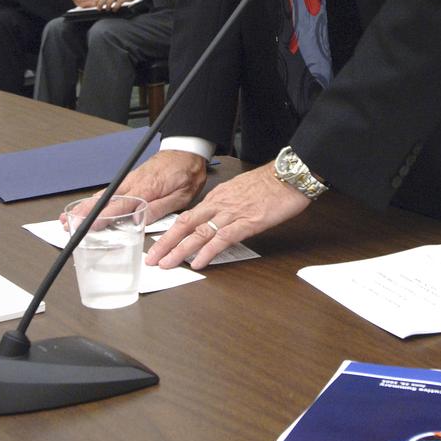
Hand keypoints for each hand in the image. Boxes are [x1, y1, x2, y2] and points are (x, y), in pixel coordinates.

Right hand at [62, 149, 207, 229]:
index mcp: (147, 189)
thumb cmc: (187, 173)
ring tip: (68, 217)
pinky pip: (110, 189)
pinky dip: (95, 198)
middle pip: (105, 200)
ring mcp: (130, 179)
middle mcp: (134, 182)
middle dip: (85, 213)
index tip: (88, 226)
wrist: (188, 151)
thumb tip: (139, 221)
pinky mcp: (131, 178)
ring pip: (103, 194)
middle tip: (68, 224)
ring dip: (85, 206)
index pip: (120, 206)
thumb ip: (160, 208)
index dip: (102, 217)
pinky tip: (86, 205)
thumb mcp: (181, 196)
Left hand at [146, 162, 310, 270]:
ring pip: (200, 233)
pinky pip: (223, 239)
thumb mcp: (240, 191)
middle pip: (186, 225)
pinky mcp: (248, 222)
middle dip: (166, 243)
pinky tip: (198, 262)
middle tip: (152, 259)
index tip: (158, 245)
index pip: (187, 217)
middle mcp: (220, 205)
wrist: (288, 176)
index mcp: (217, 197)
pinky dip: (209, 251)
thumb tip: (216, 220)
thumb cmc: (269, 183)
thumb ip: (226, 205)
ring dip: (181, 250)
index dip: (170, 233)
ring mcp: (232, 214)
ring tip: (167, 264)